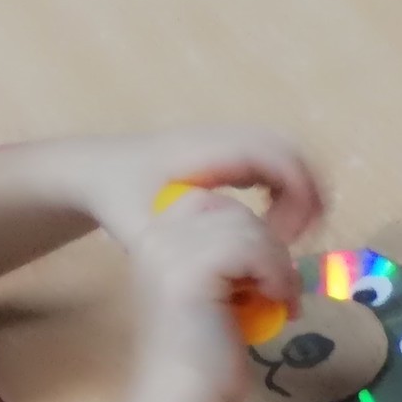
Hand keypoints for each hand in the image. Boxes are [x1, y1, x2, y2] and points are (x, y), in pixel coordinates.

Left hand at [52, 126, 323, 249]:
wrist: (93, 171)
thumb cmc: (120, 200)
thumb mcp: (147, 231)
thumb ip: (190, 248)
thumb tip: (244, 261)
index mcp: (210, 153)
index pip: (276, 159)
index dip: (296, 198)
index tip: (287, 238)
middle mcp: (224, 140)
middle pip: (290, 152)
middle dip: (308, 193)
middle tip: (304, 236)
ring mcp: (226, 142)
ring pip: (285, 156)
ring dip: (298, 192)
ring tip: (290, 232)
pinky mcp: (226, 152)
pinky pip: (271, 162)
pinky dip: (283, 189)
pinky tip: (271, 221)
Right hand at [126, 190, 298, 401]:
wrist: (184, 394)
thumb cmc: (204, 354)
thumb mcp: (213, 291)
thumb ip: (227, 259)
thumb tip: (269, 240)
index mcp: (153, 239)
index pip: (210, 202)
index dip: (246, 231)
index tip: (261, 272)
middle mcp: (154, 237)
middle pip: (231, 210)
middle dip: (267, 246)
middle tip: (280, 288)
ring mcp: (168, 251)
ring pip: (247, 226)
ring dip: (277, 262)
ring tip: (281, 298)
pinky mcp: (190, 270)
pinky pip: (253, 249)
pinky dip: (276, 274)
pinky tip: (278, 302)